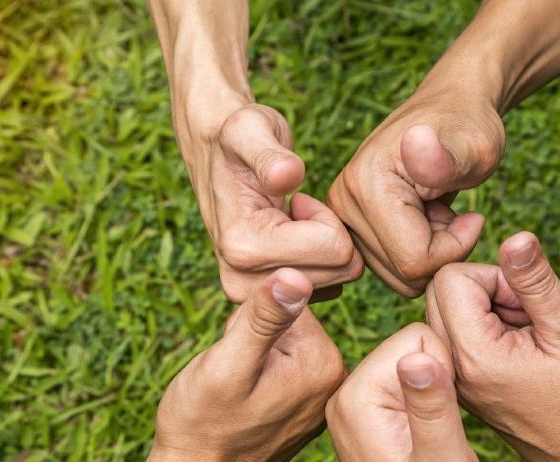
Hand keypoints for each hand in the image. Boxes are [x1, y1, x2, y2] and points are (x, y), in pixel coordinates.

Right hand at [149, 0, 362, 302]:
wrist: (218, 158)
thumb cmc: (239, 138)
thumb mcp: (251, 129)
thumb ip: (268, 153)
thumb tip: (286, 176)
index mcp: (242, 248)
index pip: (335, 249)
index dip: (326, 216)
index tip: (297, 199)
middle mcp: (243, 284)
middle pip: (341, 270)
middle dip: (330, 232)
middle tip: (296, 208)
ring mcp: (255, 296)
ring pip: (340, 280)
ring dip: (326, 244)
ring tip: (293, 219)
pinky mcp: (271, 301)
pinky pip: (333, 287)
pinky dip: (323, 260)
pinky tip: (296, 238)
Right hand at [150, 269, 346, 460]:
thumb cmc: (202, 422)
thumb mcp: (228, 364)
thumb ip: (263, 319)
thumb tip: (297, 275)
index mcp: (322, 362)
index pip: (288, 301)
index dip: (249, 321)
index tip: (236, 355)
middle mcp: (333, 377)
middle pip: (287, 320)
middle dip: (251, 337)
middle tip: (232, 375)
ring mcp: (319, 392)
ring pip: (280, 340)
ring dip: (251, 354)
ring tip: (235, 389)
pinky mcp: (302, 402)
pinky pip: (279, 364)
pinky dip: (256, 372)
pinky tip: (243, 399)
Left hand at [325, 323, 476, 461]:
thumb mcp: (439, 458)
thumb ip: (431, 408)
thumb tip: (419, 358)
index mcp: (357, 394)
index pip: (416, 337)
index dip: (444, 368)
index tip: (447, 409)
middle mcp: (346, 393)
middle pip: (411, 347)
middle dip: (437, 377)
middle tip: (441, 427)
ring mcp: (353, 405)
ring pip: (411, 363)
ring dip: (432, 391)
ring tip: (433, 434)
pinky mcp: (366, 414)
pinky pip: (403, 383)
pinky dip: (423, 401)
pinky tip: (425, 435)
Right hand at [327, 77, 502, 296]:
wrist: (451, 111)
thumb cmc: (469, 129)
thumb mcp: (475, 145)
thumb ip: (447, 157)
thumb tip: (416, 141)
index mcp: (365, 185)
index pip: (414, 262)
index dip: (455, 247)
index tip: (472, 216)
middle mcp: (341, 203)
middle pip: (403, 274)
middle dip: (441, 252)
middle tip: (453, 212)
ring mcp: (340, 216)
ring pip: (398, 277)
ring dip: (431, 252)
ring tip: (438, 211)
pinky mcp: (348, 227)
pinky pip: (392, 270)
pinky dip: (418, 253)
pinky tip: (425, 219)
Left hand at [426, 232, 559, 460]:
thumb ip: (535, 281)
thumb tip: (515, 237)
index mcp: (473, 354)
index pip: (451, 278)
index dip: (494, 278)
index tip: (527, 304)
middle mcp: (453, 368)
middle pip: (442, 291)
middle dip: (485, 290)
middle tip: (526, 318)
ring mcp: (456, 379)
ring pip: (448, 310)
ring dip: (486, 309)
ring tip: (527, 336)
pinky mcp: (465, 384)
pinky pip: (457, 335)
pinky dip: (486, 329)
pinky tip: (520, 349)